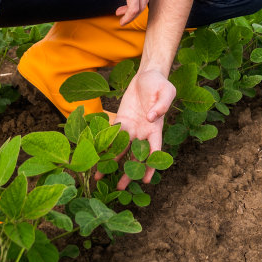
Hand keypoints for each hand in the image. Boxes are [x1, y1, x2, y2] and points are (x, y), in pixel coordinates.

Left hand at [111, 69, 176, 189]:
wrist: (147, 74)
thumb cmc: (160, 84)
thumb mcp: (166, 91)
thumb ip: (162, 104)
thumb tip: (151, 118)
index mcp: (156, 128)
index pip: (154, 150)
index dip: (150, 165)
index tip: (146, 179)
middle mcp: (143, 132)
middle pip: (136, 156)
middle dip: (128, 171)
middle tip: (120, 187)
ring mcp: (131, 128)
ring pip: (121, 149)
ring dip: (112, 163)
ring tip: (101, 178)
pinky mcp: (121, 121)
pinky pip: (112, 135)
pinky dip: (105, 145)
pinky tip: (96, 154)